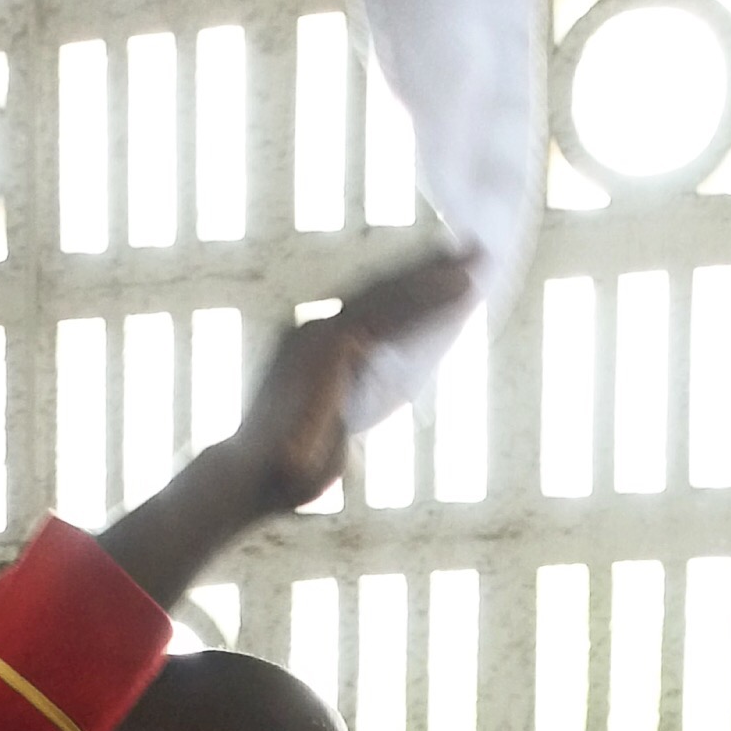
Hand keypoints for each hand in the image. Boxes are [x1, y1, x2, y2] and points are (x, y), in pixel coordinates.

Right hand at [222, 255, 476, 515]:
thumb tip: (398, 381)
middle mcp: (314, 330)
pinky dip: (430, 298)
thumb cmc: (288, 470)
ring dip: (437, 275)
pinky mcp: (333, 343)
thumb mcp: (337, 426)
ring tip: (478, 258)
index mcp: (312, 348)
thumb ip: (362, 396)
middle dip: (429, 269)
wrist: (252, 480)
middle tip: (472, 249)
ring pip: (391, 294)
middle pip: (382, 291)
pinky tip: (464, 288)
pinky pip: (392, 314)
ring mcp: (321, 332)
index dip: (410, 290)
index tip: (445, 272)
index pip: (369, 311)